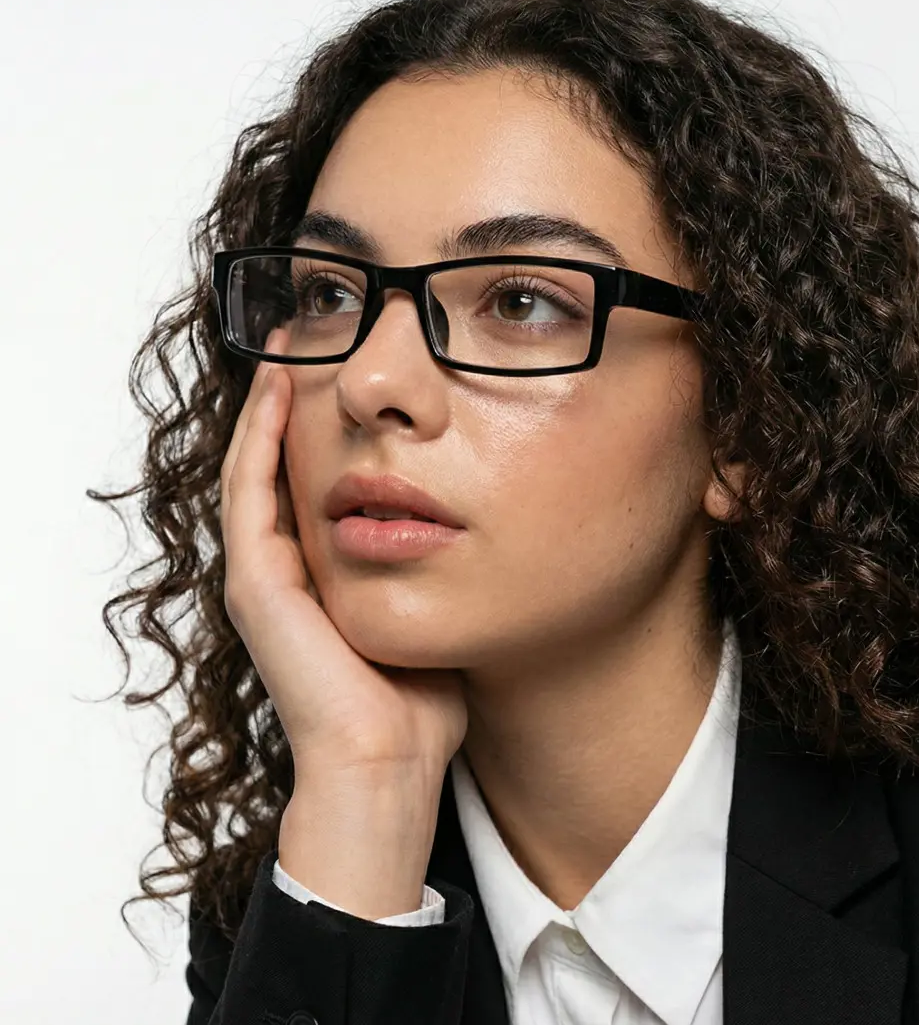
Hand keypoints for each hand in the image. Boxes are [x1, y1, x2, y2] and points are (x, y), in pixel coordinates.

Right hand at [219, 329, 467, 780]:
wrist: (392, 762)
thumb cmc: (423, 701)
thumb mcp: (437, 610)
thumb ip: (443, 567)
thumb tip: (487, 527)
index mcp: (324, 576)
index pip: (315, 481)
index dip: (325, 425)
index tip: (349, 371)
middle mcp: (286, 569)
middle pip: (279, 464)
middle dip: (291, 400)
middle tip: (308, 336)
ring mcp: (264, 576)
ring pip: (255, 466)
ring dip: (268, 403)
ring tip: (287, 343)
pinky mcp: (257, 584)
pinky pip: (251, 491)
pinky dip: (259, 436)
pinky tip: (279, 386)